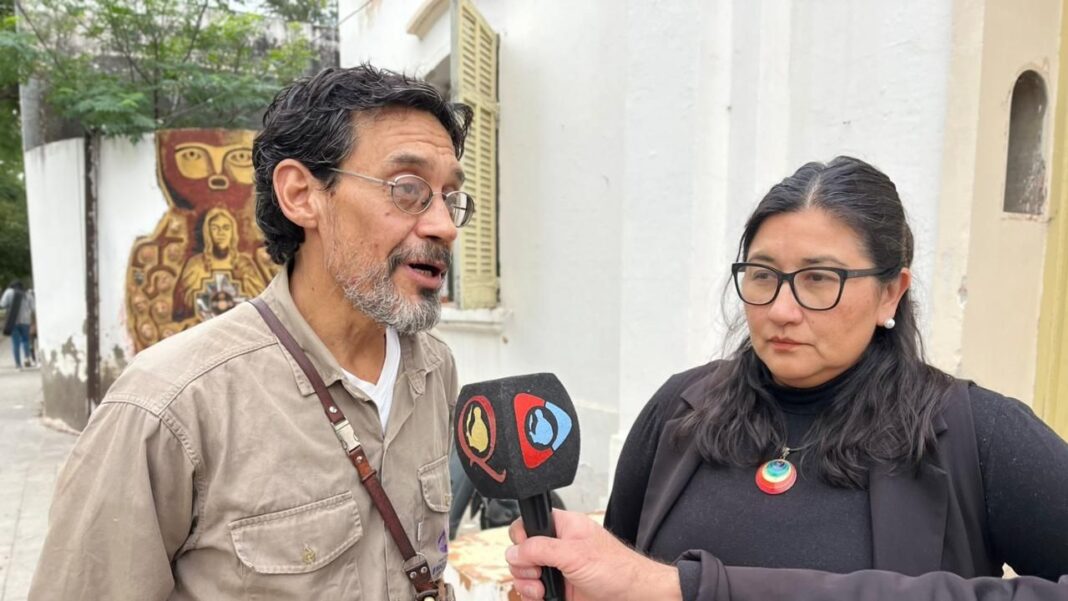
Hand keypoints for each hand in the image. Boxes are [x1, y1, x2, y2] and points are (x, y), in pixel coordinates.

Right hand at [505, 509, 682, 600]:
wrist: (632, 597)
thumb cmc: (616, 569)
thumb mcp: (574, 554)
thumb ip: (540, 549)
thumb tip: (514, 551)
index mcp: (563, 526)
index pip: (528, 524)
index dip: (521, 537)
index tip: (526, 551)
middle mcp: (557, 546)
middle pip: (521, 552)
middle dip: (522, 566)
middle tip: (537, 572)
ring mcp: (556, 569)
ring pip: (524, 574)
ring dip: (526, 584)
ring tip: (541, 590)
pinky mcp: (558, 589)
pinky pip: (533, 592)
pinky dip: (533, 597)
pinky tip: (544, 597)